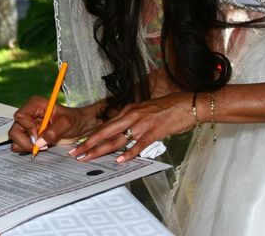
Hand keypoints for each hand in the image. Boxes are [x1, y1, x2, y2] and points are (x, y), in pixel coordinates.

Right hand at [9, 95, 96, 153]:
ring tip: (43, 146)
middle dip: (25, 141)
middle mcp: (29, 114)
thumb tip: (39, 142)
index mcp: (36, 105)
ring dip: (27, 146)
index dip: (27, 127)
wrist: (79, 127)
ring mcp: (27, 126)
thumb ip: (54, 131)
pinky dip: (28, 149)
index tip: (38, 135)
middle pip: (14, 129)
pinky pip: (19, 145)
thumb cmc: (74, 120)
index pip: (20, 116)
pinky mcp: (29, 136)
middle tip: (39, 146)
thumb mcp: (67, 123)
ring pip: (15, 139)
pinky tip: (41, 146)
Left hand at [71, 91, 193, 162]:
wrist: (188, 104)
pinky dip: (128, 153)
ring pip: (117, 138)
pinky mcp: (154, 132)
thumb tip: (124, 132)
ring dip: (101, 150)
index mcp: (129, 109)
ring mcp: (143, 124)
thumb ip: (134, 120)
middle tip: (76, 153)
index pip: (107, 124)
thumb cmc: (169, 107)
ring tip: (88, 158)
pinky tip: (119, 160)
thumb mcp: (146, 110)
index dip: (92, 135)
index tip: (80, 143)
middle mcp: (132, 115)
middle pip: (106, 131)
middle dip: (89, 143)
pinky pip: (138, 144)